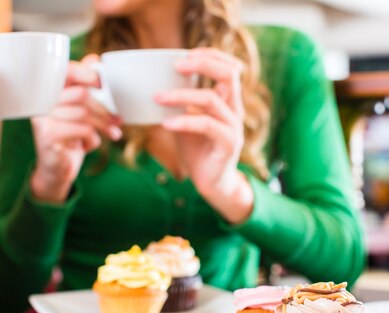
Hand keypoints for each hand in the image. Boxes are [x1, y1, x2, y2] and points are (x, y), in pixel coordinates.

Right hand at [31, 55, 121, 202]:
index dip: (86, 73)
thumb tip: (94, 59)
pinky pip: (81, 129)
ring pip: (84, 113)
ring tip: (114, 134)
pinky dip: (92, 138)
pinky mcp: (48, 136)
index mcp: (49, 91)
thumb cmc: (70, 137)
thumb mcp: (79, 111)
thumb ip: (84, 87)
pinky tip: (90, 145)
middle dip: (104, 108)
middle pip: (81, 95)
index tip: (102, 84)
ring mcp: (42, 119)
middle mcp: (42, 102)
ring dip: (104, 125)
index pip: (66, 71)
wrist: (56, 170)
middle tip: (118, 120)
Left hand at [155, 48, 252, 223]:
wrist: (211, 184)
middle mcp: (235, 110)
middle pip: (230, 74)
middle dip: (202, 63)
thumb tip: (153, 83)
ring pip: (211, 99)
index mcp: (228, 101)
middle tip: (176, 65)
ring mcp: (234, 127)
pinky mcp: (229, 144)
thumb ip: (181, 103)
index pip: (229, 67)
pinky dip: (184, 121)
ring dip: (181, 95)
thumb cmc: (198, 151)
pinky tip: (166, 124)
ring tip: (157, 97)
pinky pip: (206, 125)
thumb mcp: (186, 121)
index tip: (185, 53)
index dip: (210, 55)